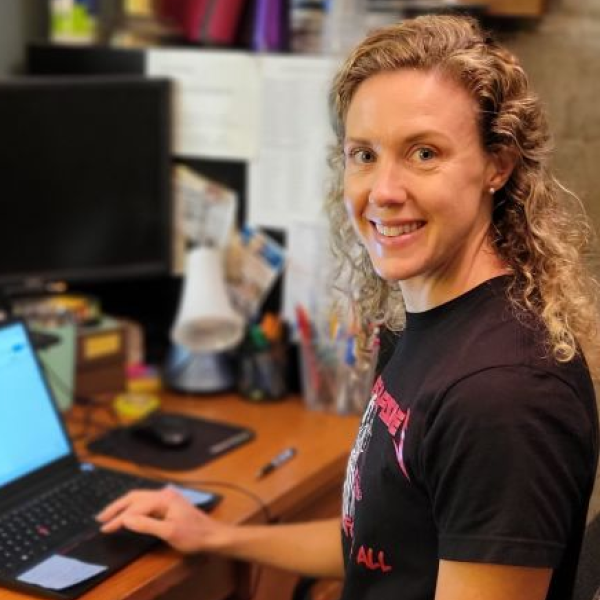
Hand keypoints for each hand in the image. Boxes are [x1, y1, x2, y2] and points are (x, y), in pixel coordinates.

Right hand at [96, 486, 231, 553]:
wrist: (212, 535)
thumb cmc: (193, 535)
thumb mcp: (169, 533)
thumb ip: (146, 525)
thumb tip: (126, 519)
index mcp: (164, 498)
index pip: (135, 507)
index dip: (118, 518)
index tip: (104, 528)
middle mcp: (165, 494)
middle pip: (135, 497)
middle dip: (117, 507)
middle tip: (100, 518)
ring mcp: (167, 498)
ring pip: (140, 498)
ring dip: (124, 506)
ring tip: (110, 515)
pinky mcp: (169, 504)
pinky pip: (146, 502)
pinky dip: (134, 508)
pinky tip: (129, 513)